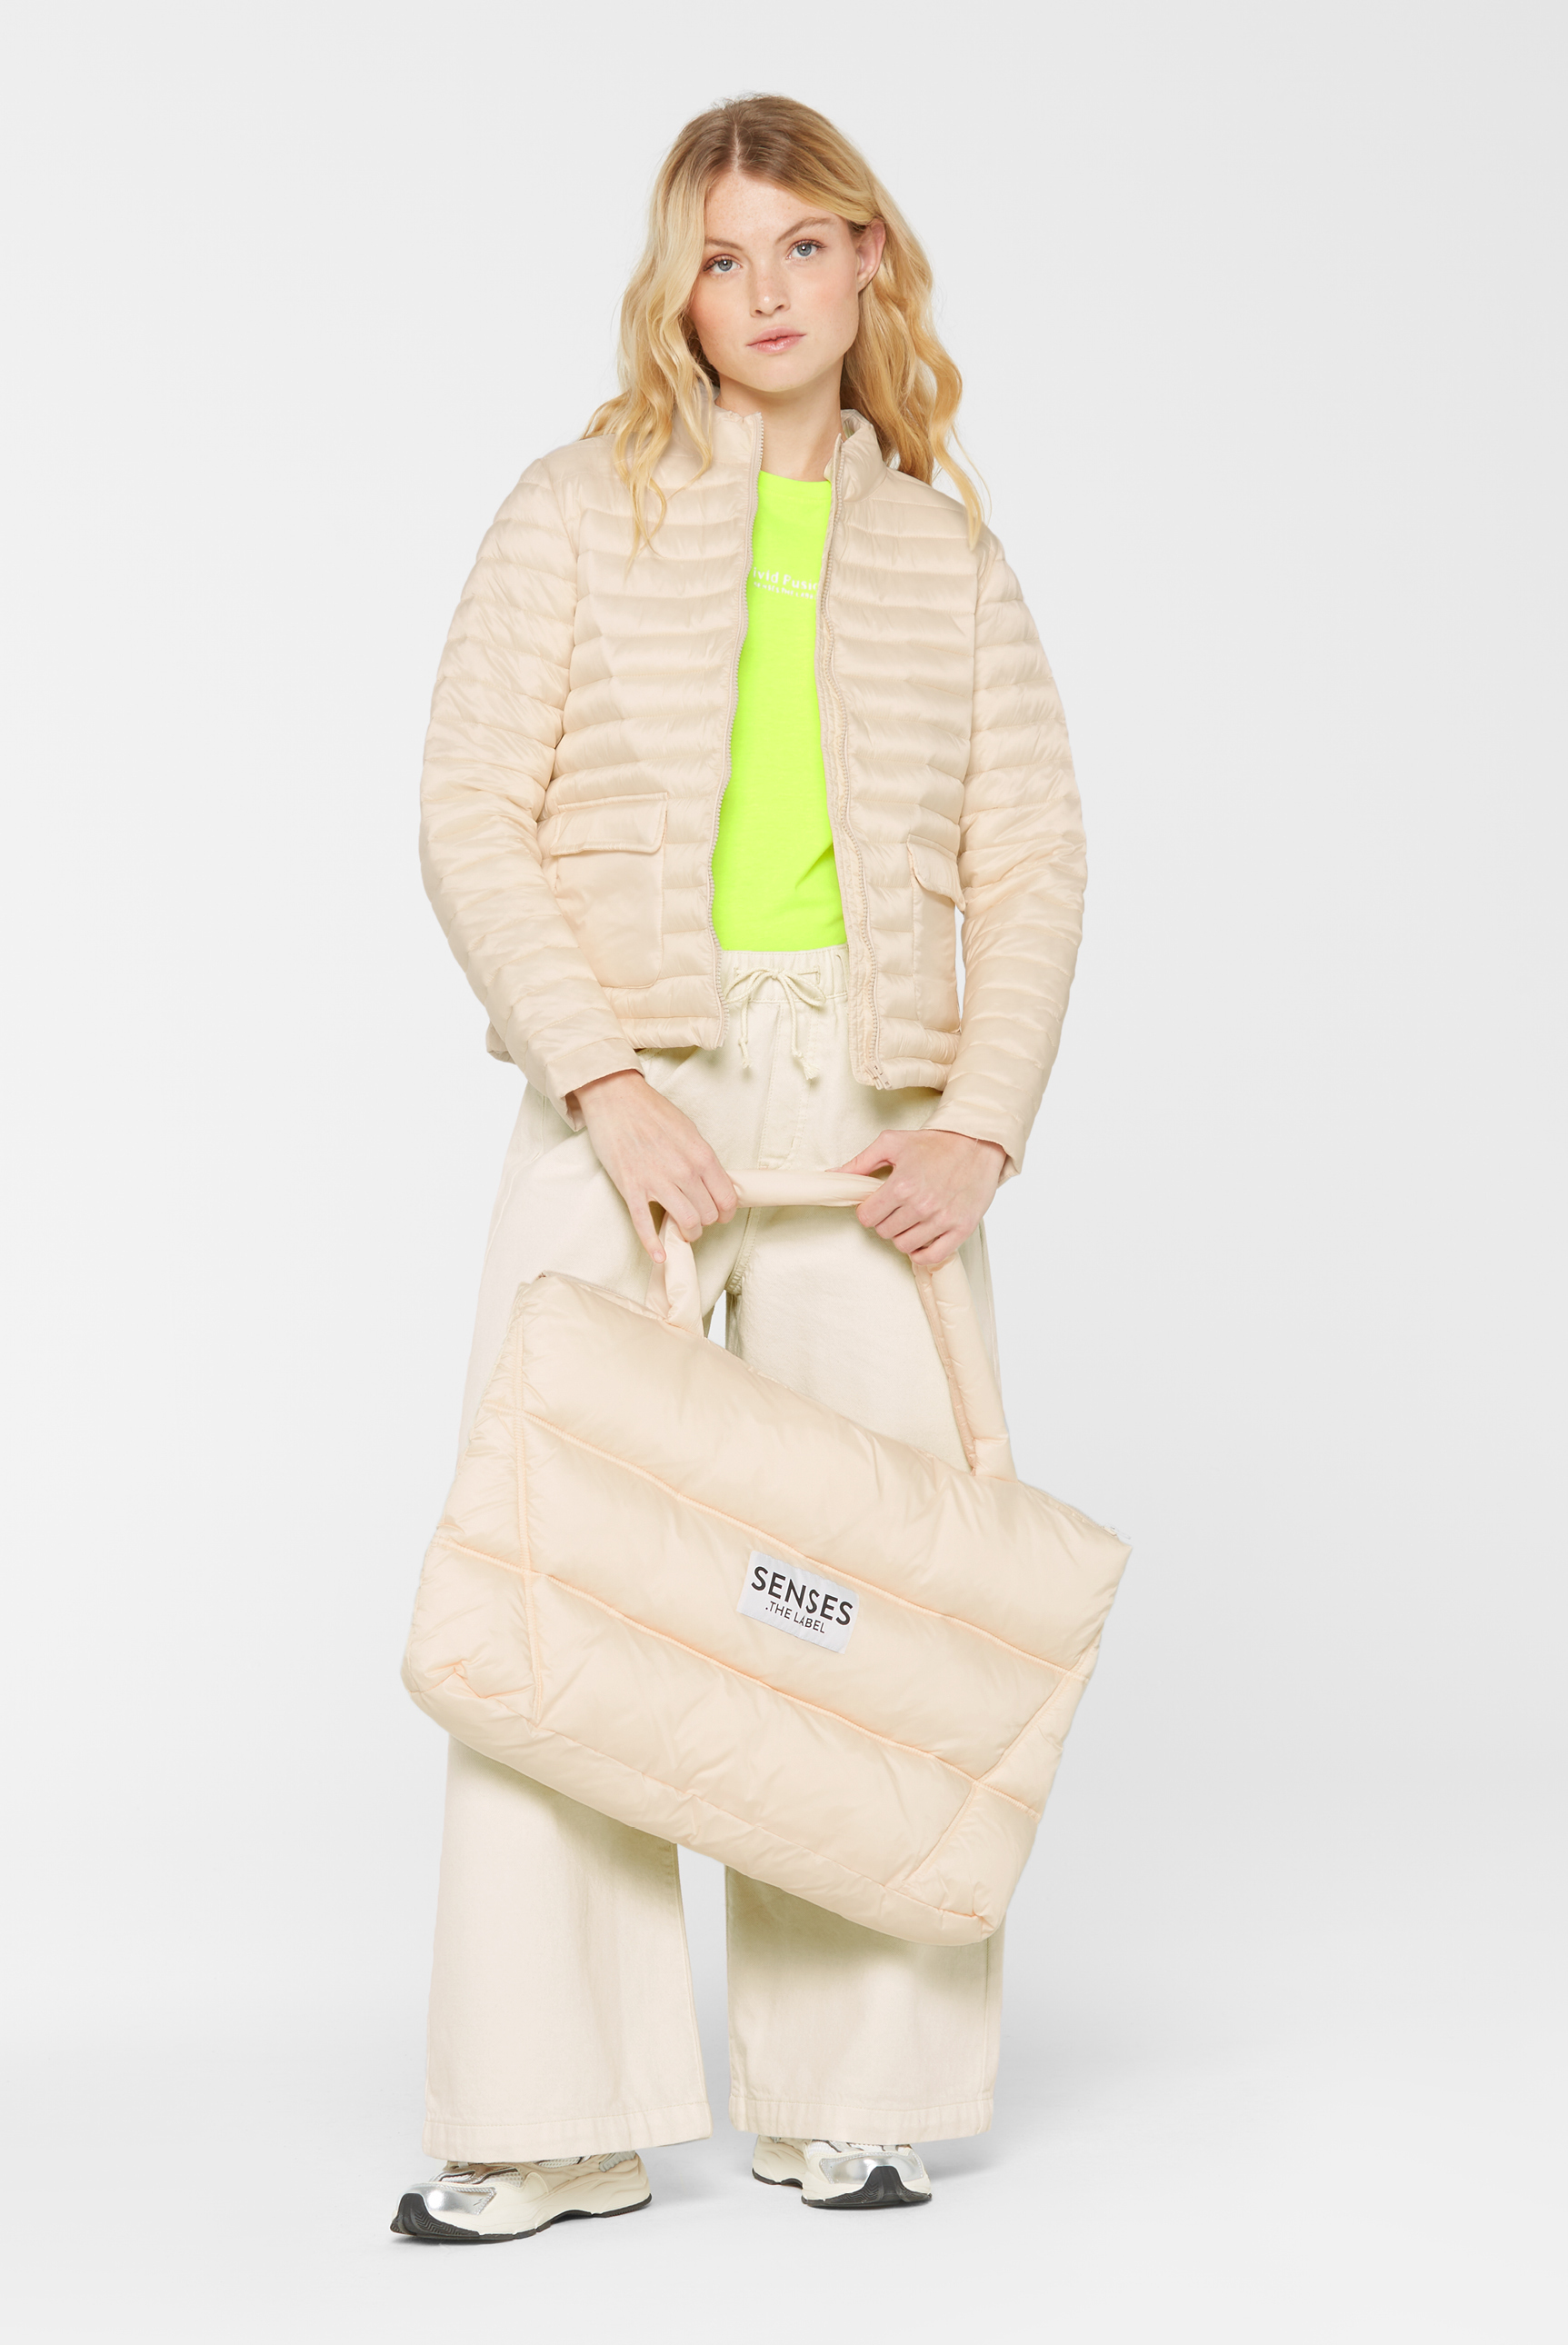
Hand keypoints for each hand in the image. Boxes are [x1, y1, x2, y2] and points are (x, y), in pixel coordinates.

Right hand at [572, 1070, 736, 1261]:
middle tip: (697, 1218)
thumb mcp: (689, 1130)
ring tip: (683, 1230)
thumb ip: (702, 1158)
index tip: (720, 1214)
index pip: (726, 1198)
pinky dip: (654, 1246)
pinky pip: (645, 1225)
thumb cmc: (652, 1111)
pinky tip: (659, 1256)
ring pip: (686, 1223)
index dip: (726, 1212)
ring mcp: (656, 1181)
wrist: (615, 1098)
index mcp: (701, 1155)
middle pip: (708, 1215)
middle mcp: (683, 1171)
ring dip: (688, 1233)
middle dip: (706, 1222)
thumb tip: (714, 1183)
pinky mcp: (631, 1188)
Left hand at [838, 1128, 1005, 1268]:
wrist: (977, 1142)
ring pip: (905, 1246)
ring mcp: (942, 1219)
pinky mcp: (961, 1228)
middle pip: (884, 1232)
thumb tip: (832, 1175)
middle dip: (885, 1221)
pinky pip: (932, 1257)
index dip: (868, 1211)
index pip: (867, 1217)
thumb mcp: (892, 1143)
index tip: (877, 1204)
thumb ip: (860, 1162)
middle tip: (896, 1208)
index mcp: (902, 1185)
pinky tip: (922, 1237)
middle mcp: (921, 1205)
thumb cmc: (934, 1142)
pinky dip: (922, 1253)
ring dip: (903, 1235)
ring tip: (911, 1219)